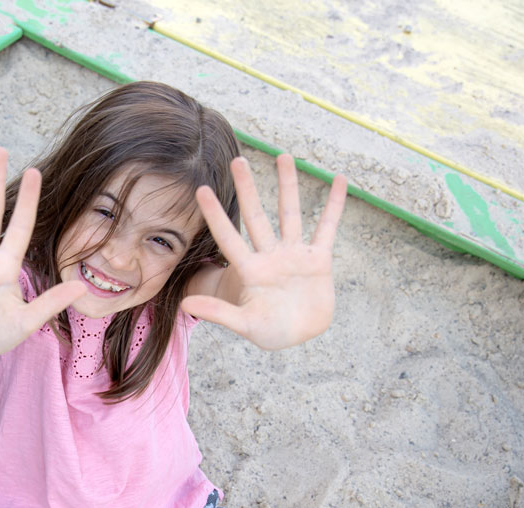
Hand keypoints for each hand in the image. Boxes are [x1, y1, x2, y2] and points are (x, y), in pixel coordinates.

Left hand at [181, 154, 346, 349]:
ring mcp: (294, 255)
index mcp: (250, 271)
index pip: (228, 238)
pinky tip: (338, 179)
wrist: (298, 335)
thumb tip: (185, 306)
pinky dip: (334, 205)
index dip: (216, 215)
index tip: (201, 190)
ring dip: (288, 186)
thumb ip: (219, 312)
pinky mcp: (318, 260)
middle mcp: (270, 256)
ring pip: (291, 214)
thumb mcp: (244, 324)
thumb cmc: (269, 331)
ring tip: (283, 156)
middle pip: (257, 217)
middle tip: (238, 160)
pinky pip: (327, 227)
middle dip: (248, 189)